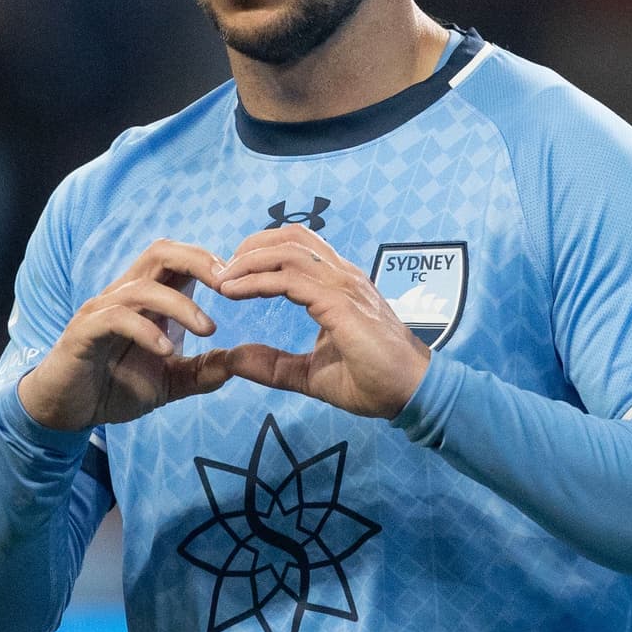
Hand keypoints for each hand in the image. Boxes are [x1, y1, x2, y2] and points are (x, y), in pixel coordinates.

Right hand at [18, 240, 232, 432]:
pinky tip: (167, 351)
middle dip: (198, 261)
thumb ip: (202, 372)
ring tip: (207, 330)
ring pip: (142, 287)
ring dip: (179, 305)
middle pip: (160, 252)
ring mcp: (102, 310)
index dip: (210, 262)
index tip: (241, 284)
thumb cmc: (114, 387)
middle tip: (228, 286)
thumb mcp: (169, 382)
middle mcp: (125, 294)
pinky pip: (116, 318)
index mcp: (148, 298)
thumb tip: (239, 364)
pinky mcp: (84, 332)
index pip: (179, 259)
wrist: (67, 411)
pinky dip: (145, 330)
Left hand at [211, 226, 430, 419]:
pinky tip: (235, 292)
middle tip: (219, 271)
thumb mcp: (310, 374)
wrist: (411, 394)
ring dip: (247, 261)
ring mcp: (343, 286)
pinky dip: (257, 281)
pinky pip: (290, 280)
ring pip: (286, 252)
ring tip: (222, 280)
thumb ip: (273, 364)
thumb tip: (234, 358)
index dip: (258, 253)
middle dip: (248, 247)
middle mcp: (342, 276)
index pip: (295, 247)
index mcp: (338, 285)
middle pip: (289, 236)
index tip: (229, 276)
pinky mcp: (341, 304)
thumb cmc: (372, 381)